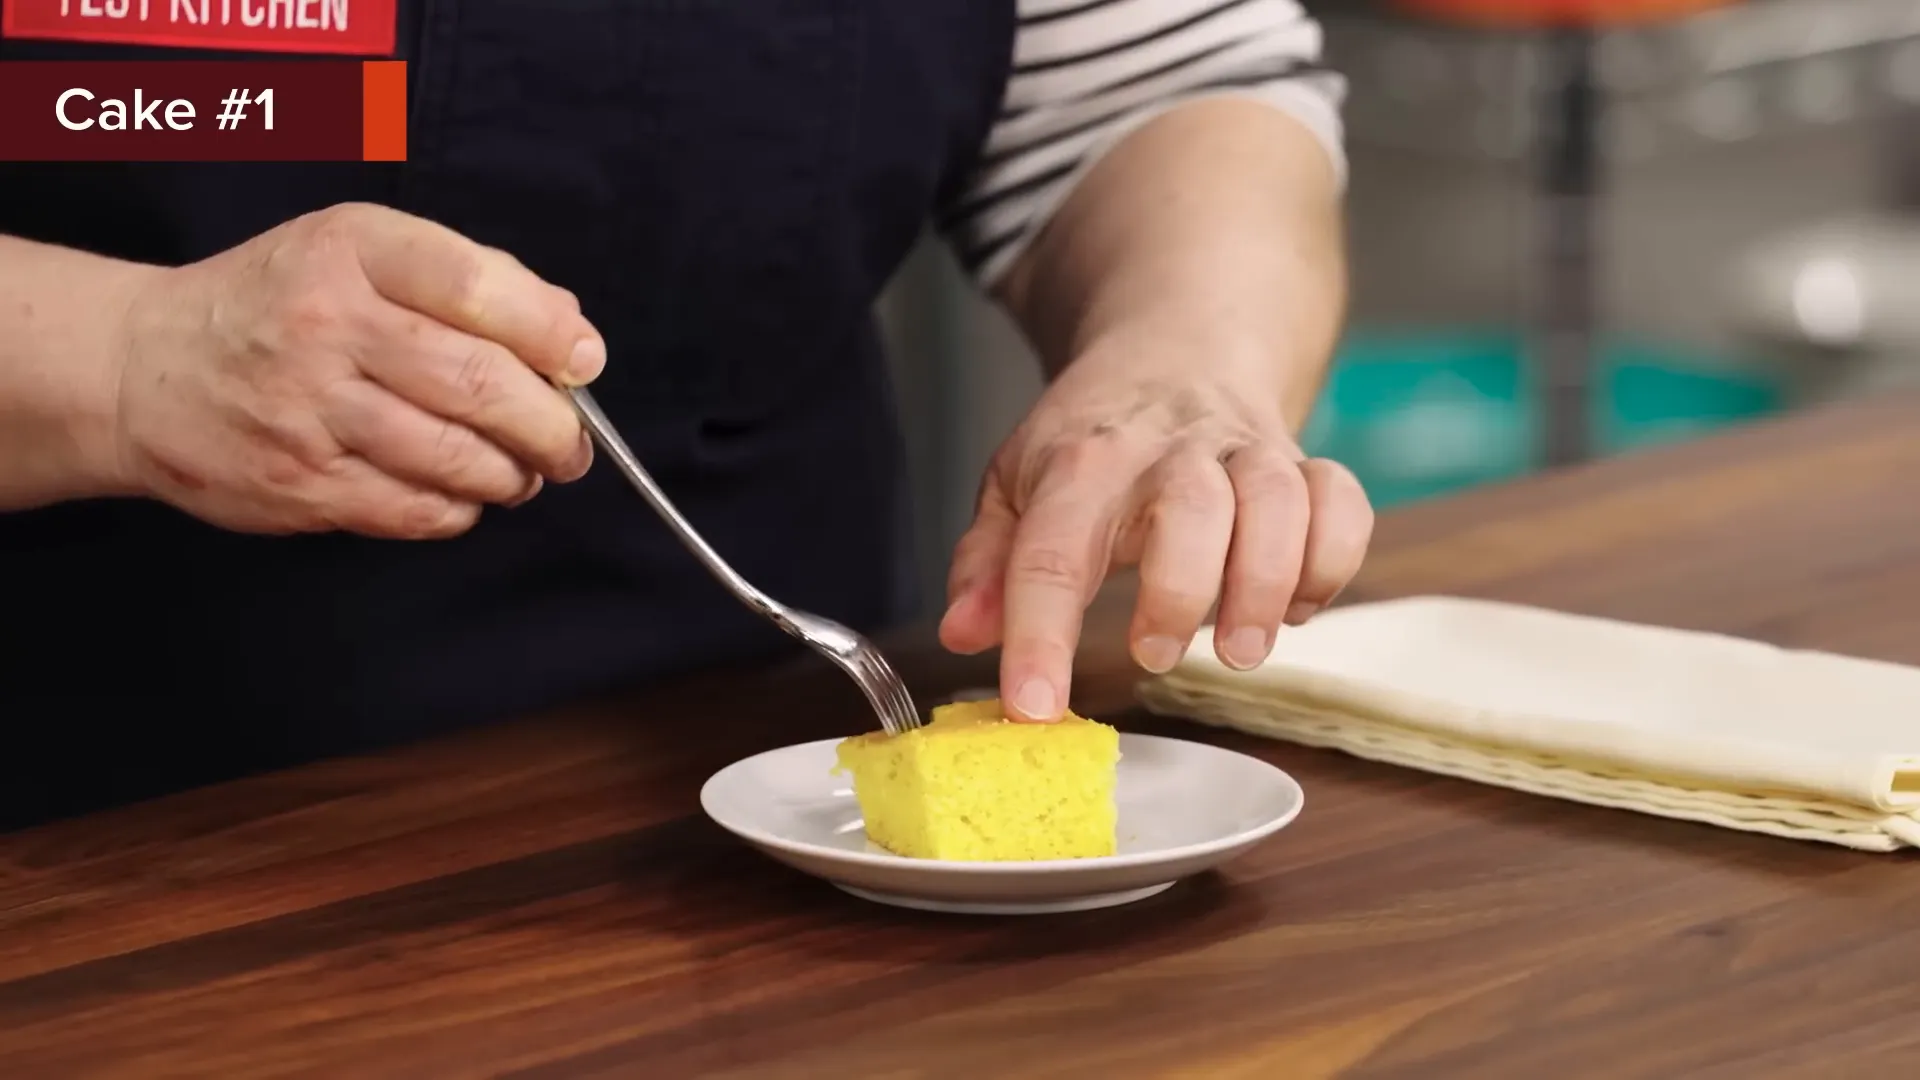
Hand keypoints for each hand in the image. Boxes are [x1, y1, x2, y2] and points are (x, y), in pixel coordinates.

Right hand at [105, 203, 604, 537]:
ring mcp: (310, 410)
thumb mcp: (360, 251)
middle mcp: (329, 325)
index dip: (551, 334)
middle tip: (570, 445)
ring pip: (456, 457)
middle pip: (480, 384)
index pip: (477, 287)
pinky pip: (415, 511)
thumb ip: (468, 279)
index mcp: (354, 251)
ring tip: (521, 472)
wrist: (142, 368)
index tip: (583, 363)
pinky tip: (460, 494)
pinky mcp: (299, 484)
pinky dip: (459, 509)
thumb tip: (570, 330)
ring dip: (513, 475)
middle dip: (551, 427)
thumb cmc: (279, 303)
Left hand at [938, 336, 1372, 720]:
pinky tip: (1297, 605)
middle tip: (1156, 656)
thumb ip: (988, 562)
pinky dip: (1332, 561)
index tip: (1034, 707)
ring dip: (1266, 583)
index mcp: (1082, 461)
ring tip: (1240, 650)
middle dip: (1180, 591)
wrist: (1179, 343)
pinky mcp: (1306, 465)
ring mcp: (1245, 453)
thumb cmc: (1094, 438)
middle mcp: (1169, 450)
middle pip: (1192, 507)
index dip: (1039, 634)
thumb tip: (962, 632)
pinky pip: (1342, 503)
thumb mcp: (1017, 484)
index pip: (1052, 548)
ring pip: (1277, 501)